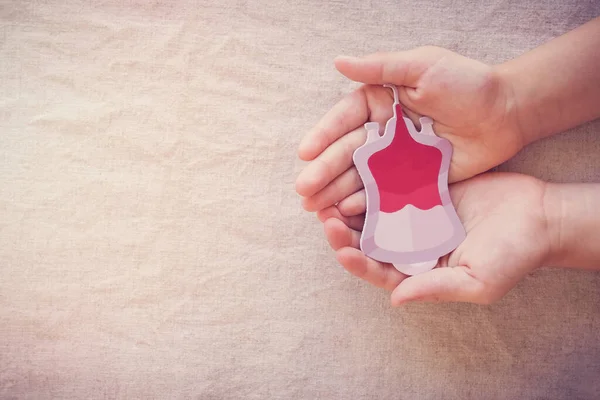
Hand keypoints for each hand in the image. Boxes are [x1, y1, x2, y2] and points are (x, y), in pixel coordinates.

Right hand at [296, 46, 523, 212]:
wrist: (507, 113)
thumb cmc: (467, 83)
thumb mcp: (422, 67)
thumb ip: (380, 68)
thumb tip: (339, 61)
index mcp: (380, 101)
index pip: (345, 119)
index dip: (323, 136)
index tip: (305, 153)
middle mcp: (383, 130)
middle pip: (347, 152)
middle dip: (323, 171)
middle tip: (303, 190)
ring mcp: (396, 158)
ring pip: (360, 176)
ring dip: (335, 191)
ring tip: (314, 207)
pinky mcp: (412, 179)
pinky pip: (383, 192)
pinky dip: (364, 202)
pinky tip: (345, 211)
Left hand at [318, 172, 550, 304]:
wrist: (540, 215)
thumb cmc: (513, 255)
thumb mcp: (478, 281)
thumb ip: (436, 289)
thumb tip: (395, 299)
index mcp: (419, 271)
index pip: (379, 270)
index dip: (358, 263)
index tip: (342, 251)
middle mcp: (412, 245)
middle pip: (369, 241)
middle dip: (345, 232)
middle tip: (326, 217)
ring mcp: (416, 216)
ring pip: (375, 213)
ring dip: (353, 205)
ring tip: (332, 195)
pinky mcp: (425, 189)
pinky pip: (394, 186)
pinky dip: (376, 182)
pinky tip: (361, 171)